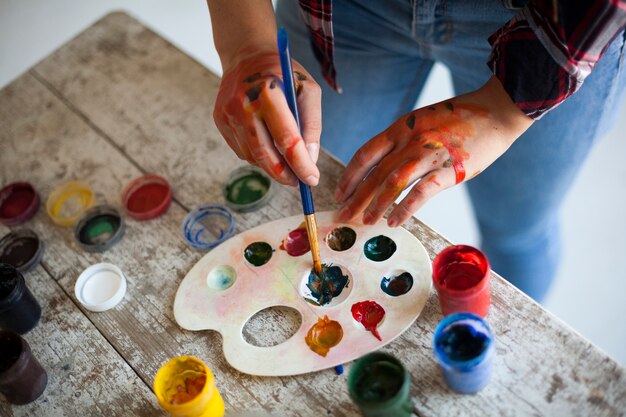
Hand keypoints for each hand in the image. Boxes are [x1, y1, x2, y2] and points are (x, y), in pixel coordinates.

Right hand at [213, 49, 320, 185]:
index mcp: (268, 92)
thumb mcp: (308, 89)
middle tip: (300, 181)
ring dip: (272, 166)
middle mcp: (243, 105)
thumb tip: (310, 159)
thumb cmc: (282, 73)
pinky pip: (242, 150)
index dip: (301, 164)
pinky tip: (269, 147)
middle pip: (265, 154)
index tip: (312, 179)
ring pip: (253, 156)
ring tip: (287, 164)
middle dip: (285, 174)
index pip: (286, 139)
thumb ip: (311, 125)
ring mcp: (228, 114)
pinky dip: (259, 156)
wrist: (247, 54)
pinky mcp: (220, 121)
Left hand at [334, 77, 533, 226]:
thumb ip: (403, 140)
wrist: (496, 111)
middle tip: (343, 215)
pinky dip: (405, 208)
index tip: (340, 192)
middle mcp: (410, 140)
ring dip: (376, 205)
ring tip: (365, 221)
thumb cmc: (459, 118)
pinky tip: (394, 222)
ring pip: (393, 183)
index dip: (350, 175)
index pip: (366, 153)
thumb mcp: (421, 120)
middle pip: (375, 173)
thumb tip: (383, 166)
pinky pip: (421, 192)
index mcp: (401, 127)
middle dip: (355, 197)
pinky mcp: (449, 169)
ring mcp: (429, 154)